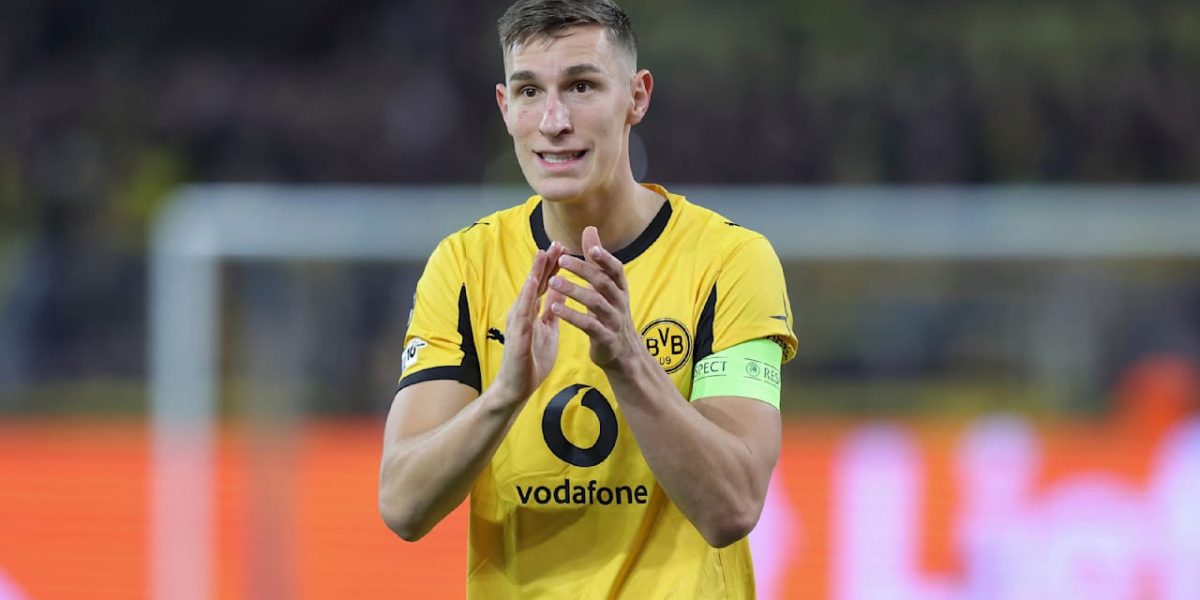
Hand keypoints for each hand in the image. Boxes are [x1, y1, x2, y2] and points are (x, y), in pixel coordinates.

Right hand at [493, 242, 566, 403]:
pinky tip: (534, 283)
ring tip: (543, 254)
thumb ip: (551, 311)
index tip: (562, 247)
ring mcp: (518, 322)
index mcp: (531, 311)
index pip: (543, 284)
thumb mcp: (547, 330)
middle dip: (545, 262)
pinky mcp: (517, 334)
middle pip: (534, 282)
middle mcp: (522, 312)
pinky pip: (524, 312)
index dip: (552, 265)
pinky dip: (528, 296)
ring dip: (535, 273)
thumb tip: (560, 293)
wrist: (516, 387)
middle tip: (556, 241)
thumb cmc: (530, 360)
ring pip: (527, 292)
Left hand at [548, 226, 642, 370]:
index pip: (616, 269)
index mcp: (619, 288)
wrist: (623, 352)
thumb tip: (590, 229)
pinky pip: (588, 325)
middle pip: (603, 282)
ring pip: (595, 303)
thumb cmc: (610, 313)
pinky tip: (555, 307)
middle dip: (583, 270)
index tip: (591, 248)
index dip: (605, 258)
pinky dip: (572, 316)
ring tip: (553, 282)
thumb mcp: (606, 286)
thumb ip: (596, 260)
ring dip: (574, 291)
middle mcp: (619, 302)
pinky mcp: (605, 338)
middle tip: (562, 260)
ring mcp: (613, 320)